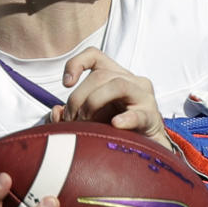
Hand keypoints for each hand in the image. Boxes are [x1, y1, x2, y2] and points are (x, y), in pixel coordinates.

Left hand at [52, 47, 172, 149]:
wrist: (145, 149)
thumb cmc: (115, 130)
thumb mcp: (89, 118)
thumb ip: (69, 113)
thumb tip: (56, 112)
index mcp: (115, 76)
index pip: (95, 56)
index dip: (76, 64)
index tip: (66, 84)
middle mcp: (131, 80)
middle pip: (99, 76)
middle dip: (78, 97)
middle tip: (71, 120)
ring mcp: (143, 97)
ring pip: (117, 85)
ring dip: (95, 103)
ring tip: (88, 123)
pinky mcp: (151, 117)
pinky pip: (139, 114)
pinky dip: (126, 118)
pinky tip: (116, 124)